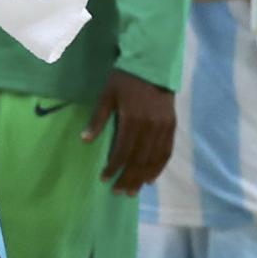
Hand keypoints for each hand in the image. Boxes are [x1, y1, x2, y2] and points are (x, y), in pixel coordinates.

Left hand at [86, 70, 175, 195]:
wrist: (152, 64)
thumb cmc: (125, 79)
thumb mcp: (107, 94)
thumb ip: (98, 118)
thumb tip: (85, 140)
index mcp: (132, 119)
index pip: (122, 151)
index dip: (114, 167)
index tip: (105, 179)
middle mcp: (149, 127)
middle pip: (138, 160)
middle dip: (128, 178)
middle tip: (119, 192)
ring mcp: (163, 128)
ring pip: (153, 159)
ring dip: (142, 177)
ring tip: (133, 191)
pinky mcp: (171, 126)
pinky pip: (166, 152)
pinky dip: (159, 167)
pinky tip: (151, 178)